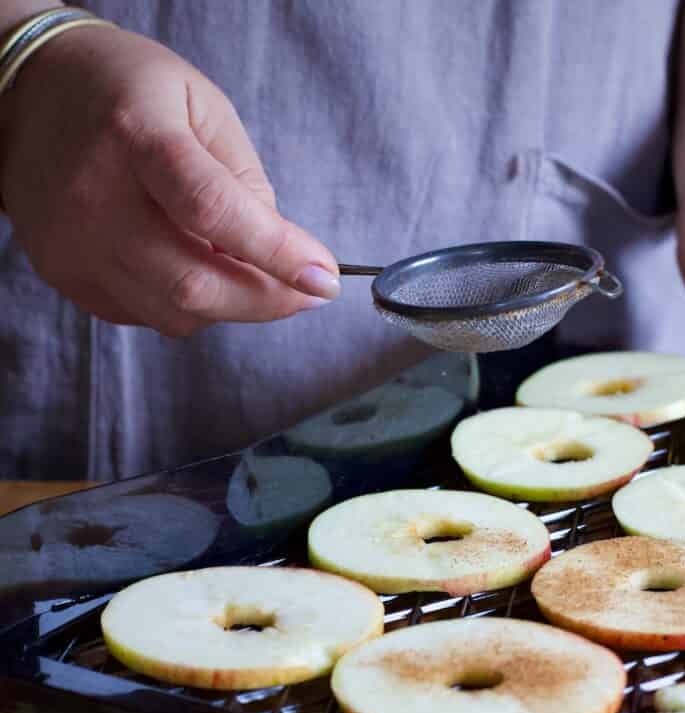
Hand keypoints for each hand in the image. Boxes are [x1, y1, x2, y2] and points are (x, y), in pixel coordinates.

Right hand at [0, 26, 339, 335]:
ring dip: (230, 305)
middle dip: (267, 301)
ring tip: (244, 268)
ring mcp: (74, 243)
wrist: (25, 95)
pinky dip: (188, 304)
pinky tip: (191, 264)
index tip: (324, 278)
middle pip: (194, 284)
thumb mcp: (204, 108)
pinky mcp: (66, 274)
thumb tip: (285, 260)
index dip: (276, 253)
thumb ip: (248, 185)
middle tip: (305, 291)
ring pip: (176, 314)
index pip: (213, 211)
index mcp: (136, 135)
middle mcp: (95, 196)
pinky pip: (148, 315)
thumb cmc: (129, 94)